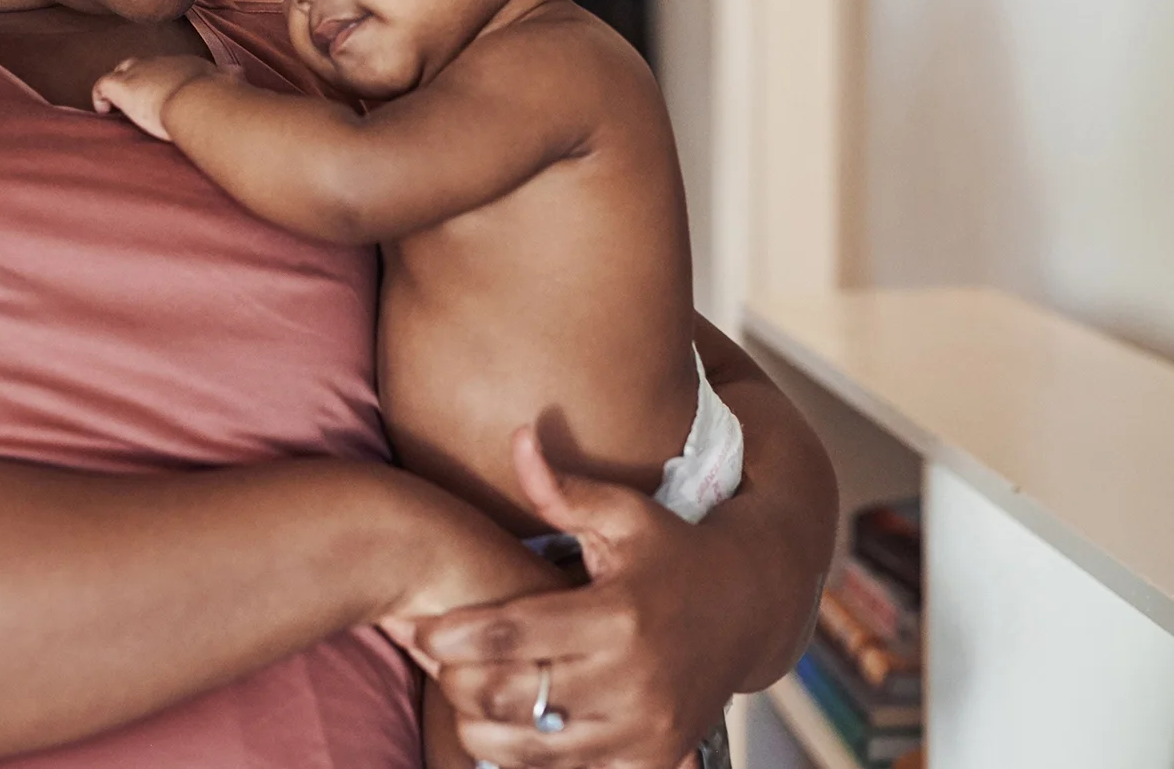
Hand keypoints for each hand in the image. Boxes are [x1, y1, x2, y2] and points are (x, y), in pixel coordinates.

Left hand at [91, 55, 221, 139]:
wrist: (197, 100)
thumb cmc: (215, 98)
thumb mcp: (228, 83)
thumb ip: (232, 77)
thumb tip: (240, 72)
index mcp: (184, 63)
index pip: (169, 66)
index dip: (164, 80)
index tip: (165, 94)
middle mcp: (160, 62)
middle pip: (143, 63)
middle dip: (139, 77)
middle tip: (140, 98)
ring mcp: (138, 72)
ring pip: (121, 69)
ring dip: (120, 85)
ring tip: (119, 106)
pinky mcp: (121, 86)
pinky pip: (102, 86)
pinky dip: (100, 97)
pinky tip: (104, 111)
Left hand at [415, 430, 734, 768]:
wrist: (751, 608)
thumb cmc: (674, 552)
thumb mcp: (626, 514)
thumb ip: (564, 488)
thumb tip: (517, 438)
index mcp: (620, 613)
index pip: (515, 633)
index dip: (456, 637)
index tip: (422, 631)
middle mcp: (634, 676)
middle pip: (514, 696)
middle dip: (460, 683)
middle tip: (437, 665)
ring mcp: (645, 726)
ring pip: (532, 747)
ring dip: (484, 727)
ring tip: (465, 697)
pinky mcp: (654, 758)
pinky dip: (533, 755)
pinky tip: (514, 726)